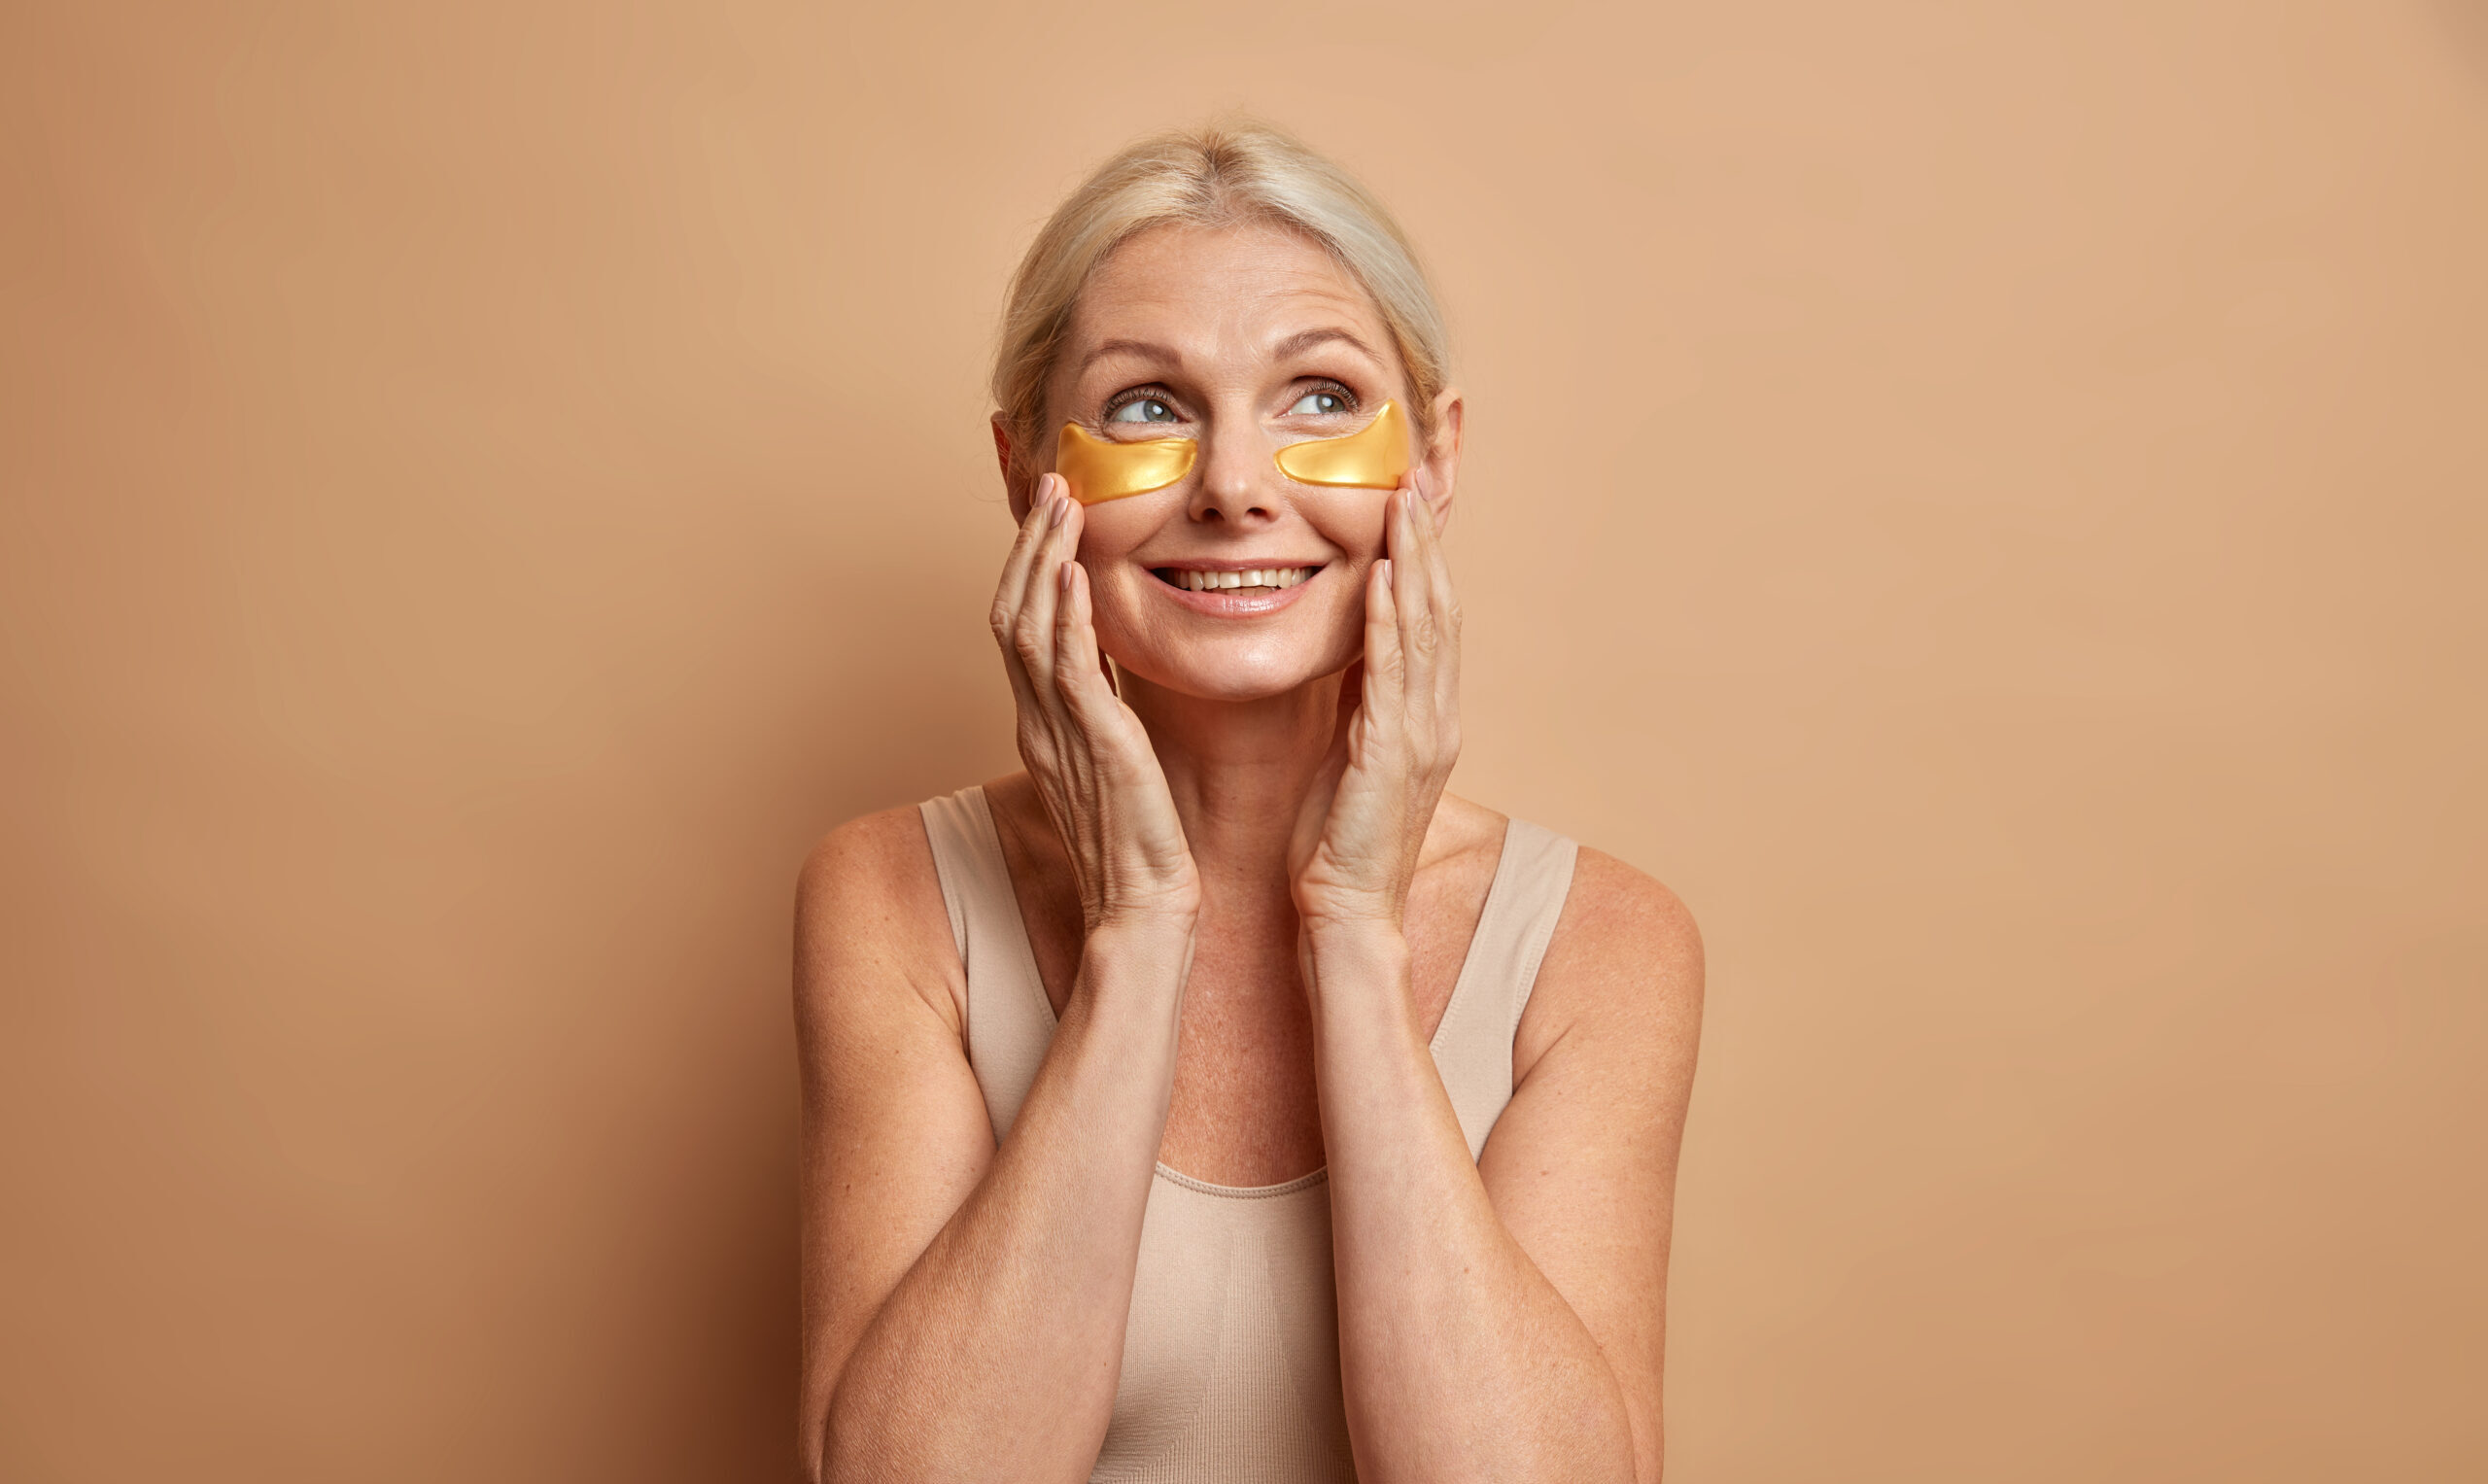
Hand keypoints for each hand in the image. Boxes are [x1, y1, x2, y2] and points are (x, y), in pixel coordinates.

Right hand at [991, 476, 1200, 933]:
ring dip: (1042, 561)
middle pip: (1010, 613)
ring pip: (1026, 629)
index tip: (1054, 514)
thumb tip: (1108, 659)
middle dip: (1030, 545)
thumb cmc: (1141, 843)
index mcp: (1044, 723)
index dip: (1032, 564)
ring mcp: (1055, 735)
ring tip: (1062, 505)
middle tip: (1053, 486)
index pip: (1022, 626)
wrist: (1143, 911)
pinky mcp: (1090, 748)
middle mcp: (1037, 722)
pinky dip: (1064, 618)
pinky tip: (1073, 575)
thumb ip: (1104, 705)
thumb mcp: (1116, 757)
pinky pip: (1065, 672)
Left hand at [1288, 479, 1461, 934]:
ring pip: (1425, 629)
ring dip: (1413, 561)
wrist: (1348, 911)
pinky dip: (1387, 619)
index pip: (1431, 621)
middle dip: (1427, 542)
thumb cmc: (1339, 842)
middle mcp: (1437, 717)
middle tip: (1415, 478)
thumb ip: (1360, 704)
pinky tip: (1378, 575)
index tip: (1408, 503)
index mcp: (1427, 718)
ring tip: (1402, 502)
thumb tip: (1349, 653)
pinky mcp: (1392, 753)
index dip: (1424, 559)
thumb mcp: (1352, 755)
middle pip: (1440, 609)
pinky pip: (1392, 672)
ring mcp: (1422, 734)